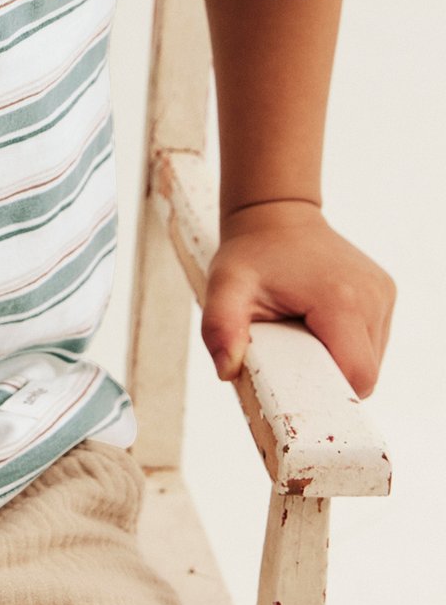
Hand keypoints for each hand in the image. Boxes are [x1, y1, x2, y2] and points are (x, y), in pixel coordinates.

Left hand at [201, 201, 395, 398]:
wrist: (276, 214)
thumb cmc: (250, 254)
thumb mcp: (225, 287)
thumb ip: (220, 328)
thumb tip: (227, 369)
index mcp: (342, 300)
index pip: (357, 375)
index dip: (327, 390)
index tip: (295, 383)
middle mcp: (372, 296)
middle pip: (365, 371)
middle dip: (329, 376)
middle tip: (292, 356)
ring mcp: (383, 293)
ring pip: (372, 359)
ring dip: (340, 360)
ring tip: (304, 337)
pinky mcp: (384, 291)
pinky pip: (373, 340)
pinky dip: (349, 344)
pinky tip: (320, 327)